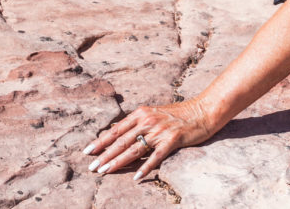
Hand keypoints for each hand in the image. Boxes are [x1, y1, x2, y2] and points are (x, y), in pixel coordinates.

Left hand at [83, 100, 212, 181]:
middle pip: (122, 140)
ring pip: (134, 149)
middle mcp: (148, 120)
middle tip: (92, 167)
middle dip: (105, 155)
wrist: (203, 111)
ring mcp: (160, 130)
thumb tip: (118, 134)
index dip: (101, 141)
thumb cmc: (178, 114)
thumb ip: (138, 123)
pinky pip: (156, 156)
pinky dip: (145, 168)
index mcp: (141, 113)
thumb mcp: (154, 113)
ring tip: (105, 171)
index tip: (87, 152)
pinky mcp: (172, 140)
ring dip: (118, 161)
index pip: (116, 129)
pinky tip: (136, 178)